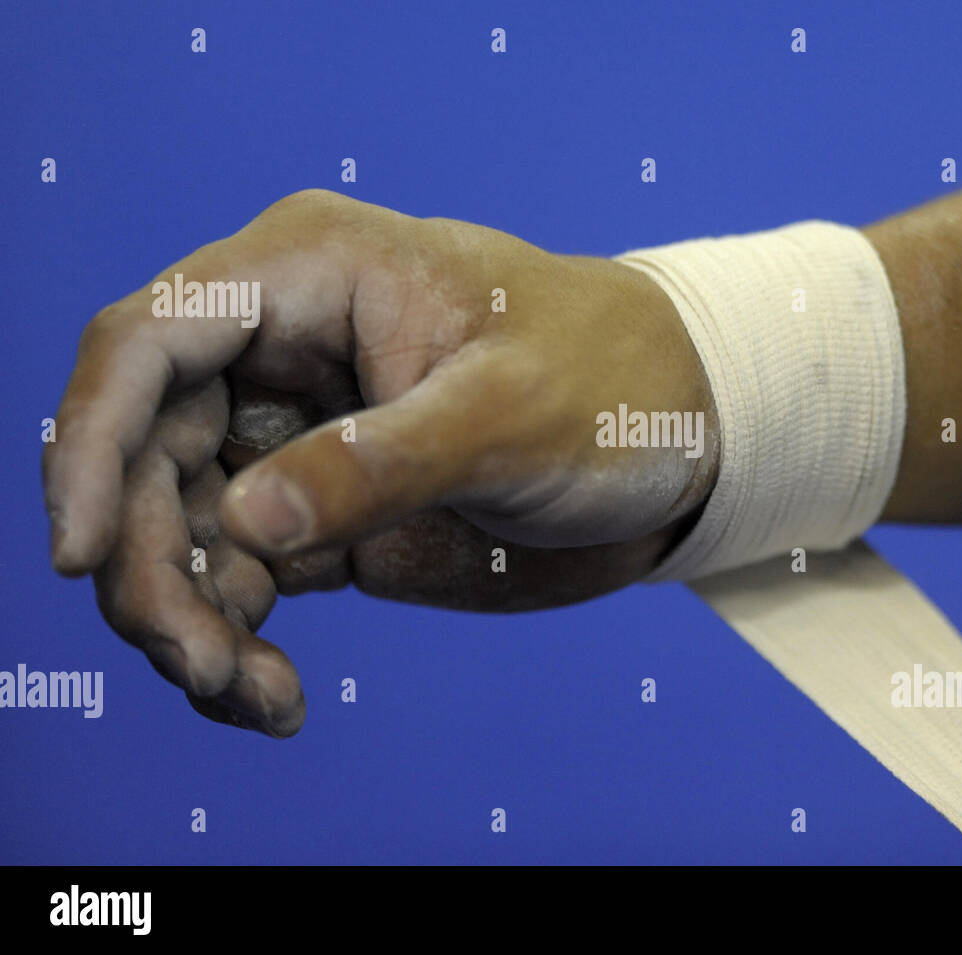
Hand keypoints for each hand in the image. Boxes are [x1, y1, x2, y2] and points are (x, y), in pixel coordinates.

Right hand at [43, 189, 718, 736]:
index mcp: (311, 274)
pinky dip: (236, 642)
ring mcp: (297, 435)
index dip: (91, 442)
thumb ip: (374, 464)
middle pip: (144, 454)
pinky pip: (239, 579)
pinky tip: (275, 697)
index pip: (148, 341)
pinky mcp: (324, 509)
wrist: (681, 438)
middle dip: (148, 565)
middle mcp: (282, 348)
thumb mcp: (506, 419)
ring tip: (254, 694)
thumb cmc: (611, 383)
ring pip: (178, 530)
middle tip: (202, 663)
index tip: (83, 555)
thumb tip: (237, 525)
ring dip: (188, 622)